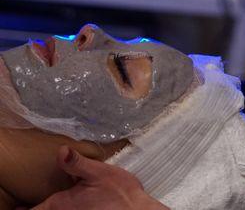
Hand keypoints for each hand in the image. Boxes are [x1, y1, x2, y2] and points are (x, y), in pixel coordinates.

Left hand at [30, 145, 167, 209]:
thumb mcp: (98, 172)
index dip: (22, 209)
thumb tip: (60, 150)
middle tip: (26, 203)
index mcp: (62, 202)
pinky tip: (75, 201)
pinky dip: (64, 207)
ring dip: (51, 206)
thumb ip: (77, 163)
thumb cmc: (119, 193)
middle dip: (36, 206)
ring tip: (50, 199)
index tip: (16, 206)